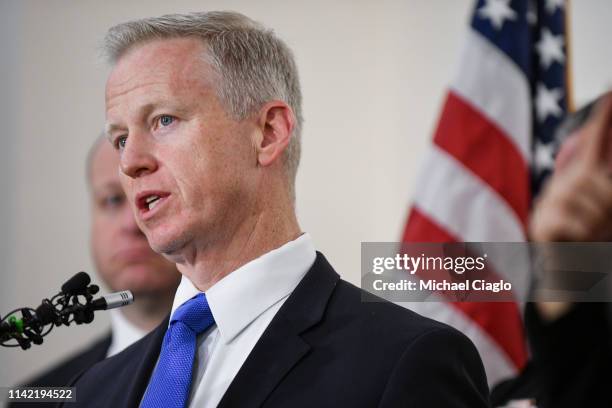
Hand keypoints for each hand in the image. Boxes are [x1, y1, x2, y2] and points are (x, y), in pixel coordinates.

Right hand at [530, 93, 611, 241]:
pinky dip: (585, 238)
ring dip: (600, 228)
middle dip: (611, 210)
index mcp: (579, 174)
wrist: (553, 255)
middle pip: (609, 190)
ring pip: (598, 211)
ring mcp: (554, 200)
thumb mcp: (595, 202)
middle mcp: (565, 182)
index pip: (594, 140)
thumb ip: (602, 183)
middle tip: (600, 224)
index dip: (604, 118)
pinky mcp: (545, 220)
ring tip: (585, 232)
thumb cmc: (580, 229)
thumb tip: (605, 175)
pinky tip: (574, 238)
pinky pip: (582, 226)